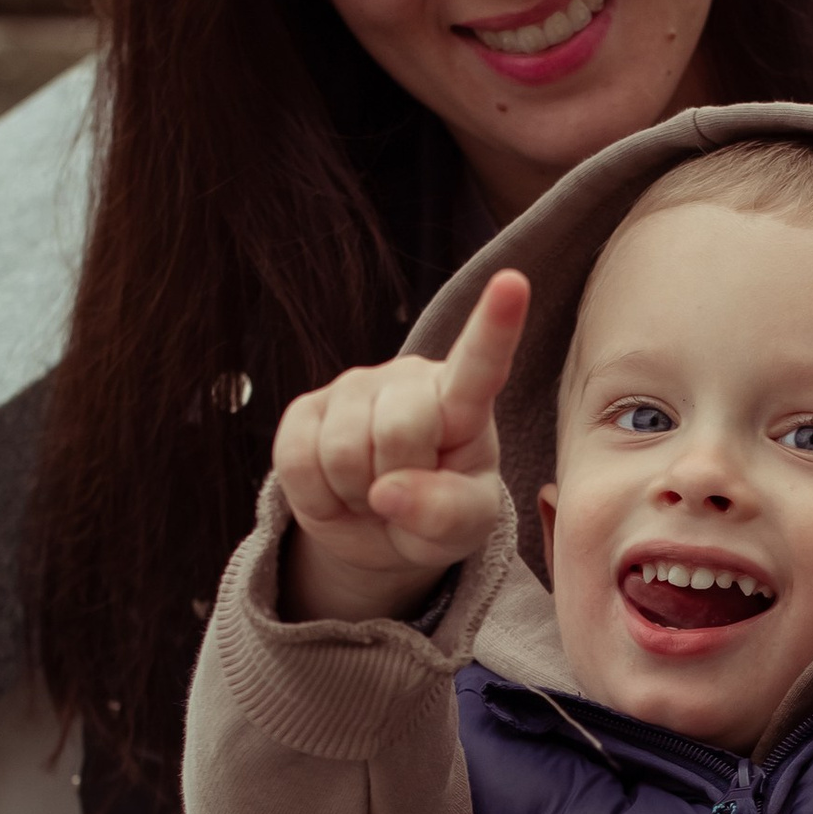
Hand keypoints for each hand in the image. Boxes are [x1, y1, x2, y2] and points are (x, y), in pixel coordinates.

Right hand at [272, 267, 529, 618]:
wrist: (380, 530)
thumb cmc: (441, 515)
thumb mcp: (467, 526)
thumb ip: (446, 514)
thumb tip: (386, 493)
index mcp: (465, 401)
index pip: (481, 363)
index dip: (495, 325)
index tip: (513, 283)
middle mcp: (408, 380)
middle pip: (399, 432)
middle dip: (400, 482)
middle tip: (405, 493)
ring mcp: (353, 388)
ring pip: (343, 452)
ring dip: (357, 494)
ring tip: (372, 490)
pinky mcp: (303, 410)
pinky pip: (299, 462)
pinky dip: (318, 497)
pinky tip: (337, 488)